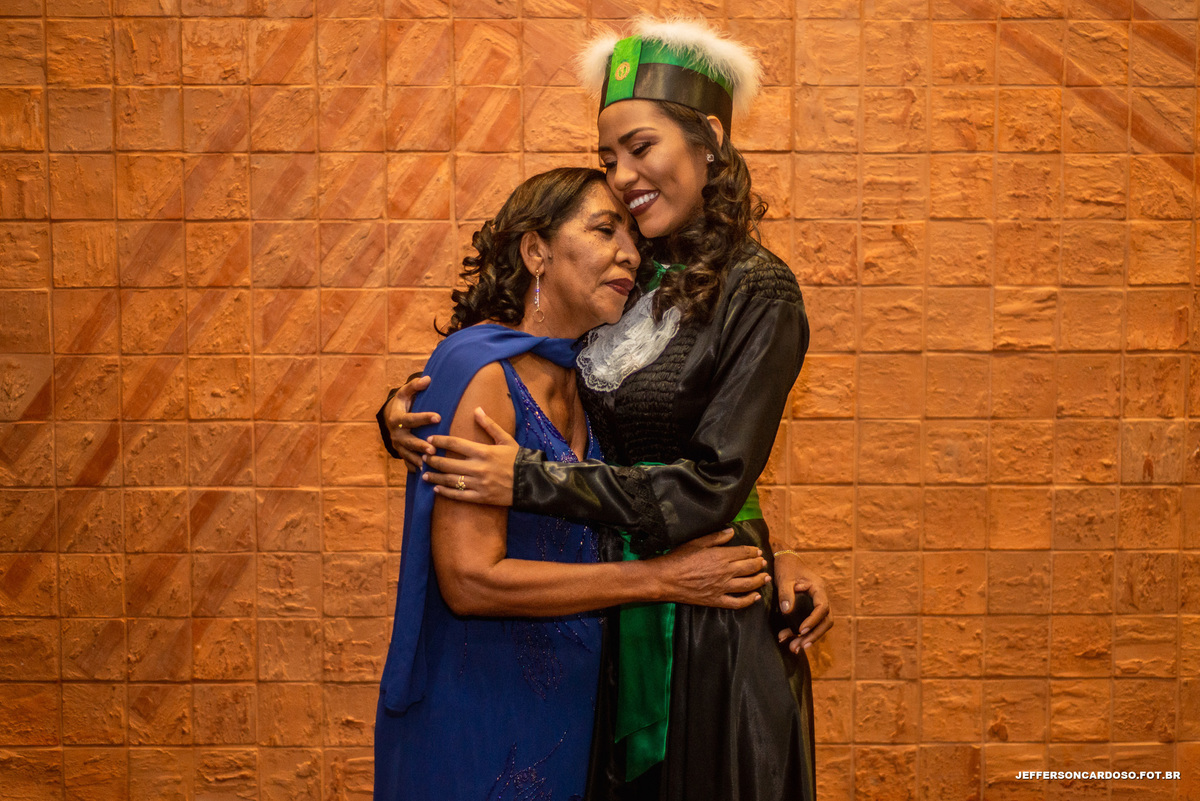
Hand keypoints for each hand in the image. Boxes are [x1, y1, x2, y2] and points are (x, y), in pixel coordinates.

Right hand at [382, 375, 438, 471]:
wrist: (391, 418)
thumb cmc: (403, 403)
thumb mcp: (405, 393)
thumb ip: (415, 386)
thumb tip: (428, 379)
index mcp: (397, 418)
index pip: (411, 419)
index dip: (423, 418)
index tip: (438, 417)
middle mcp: (396, 434)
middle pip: (408, 441)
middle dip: (420, 446)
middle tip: (433, 449)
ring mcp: (398, 446)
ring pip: (408, 455)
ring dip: (418, 460)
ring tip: (430, 466)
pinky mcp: (402, 454)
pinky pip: (407, 463)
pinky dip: (415, 469)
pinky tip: (425, 476)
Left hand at [422, 408, 519, 505]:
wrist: (532, 483)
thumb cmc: (518, 459)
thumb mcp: (506, 439)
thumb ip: (489, 425)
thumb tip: (477, 409)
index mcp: (483, 451)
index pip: (455, 443)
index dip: (440, 440)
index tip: (430, 440)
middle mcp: (478, 468)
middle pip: (448, 463)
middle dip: (433, 460)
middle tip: (423, 457)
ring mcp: (479, 484)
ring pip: (450, 480)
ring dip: (435, 477)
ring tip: (425, 474)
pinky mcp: (480, 497)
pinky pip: (459, 495)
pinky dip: (445, 493)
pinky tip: (436, 490)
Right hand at [653, 529, 769, 608]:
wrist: (666, 579)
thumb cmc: (678, 558)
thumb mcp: (696, 542)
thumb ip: (716, 537)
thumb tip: (731, 532)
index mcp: (721, 556)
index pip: (745, 553)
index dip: (754, 552)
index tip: (758, 552)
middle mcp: (725, 572)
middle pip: (750, 568)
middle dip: (759, 565)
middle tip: (764, 563)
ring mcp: (722, 588)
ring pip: (748, 585)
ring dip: (760, 581)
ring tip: (766, 578)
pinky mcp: (716, 600)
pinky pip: (737, 603)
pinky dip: (749, 601)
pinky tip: (755, 597)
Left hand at [774, 552, 831, 652]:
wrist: (785, 560)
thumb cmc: (786, 567)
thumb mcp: (784, 577)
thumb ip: (785, 593)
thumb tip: (787, 611)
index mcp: (818, 588)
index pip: (822, 607)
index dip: (814, 620)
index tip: (801, 629)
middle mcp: (821, 598)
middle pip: (826, 621)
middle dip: (814, 635)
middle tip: (800, 646)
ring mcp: (816, 604)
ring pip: (819, 625)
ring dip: (808, 638)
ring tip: (793, 648)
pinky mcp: (809, 609)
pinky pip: (809, 624)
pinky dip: (800, 633)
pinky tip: (788, 640)